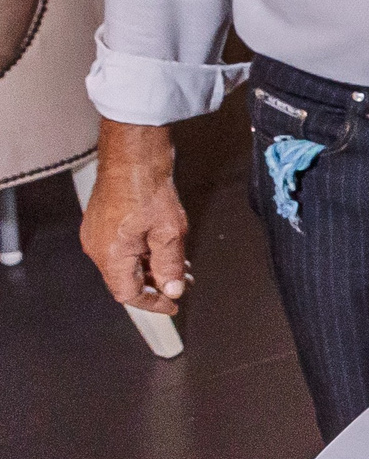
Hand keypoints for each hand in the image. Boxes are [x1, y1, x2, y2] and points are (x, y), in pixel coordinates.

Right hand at [79, 120, 190, 315]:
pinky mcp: (102, 221)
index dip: (152, 303)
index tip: (173, 304)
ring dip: (151, 267)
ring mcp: (97, 233)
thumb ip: (170, 265)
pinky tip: (164, 250)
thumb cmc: (147, 187)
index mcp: (110, 254)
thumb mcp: (169, 232)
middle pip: (125, 279)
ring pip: (125, 263)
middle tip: (182, 283)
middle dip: (156, 284)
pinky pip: (122, 247)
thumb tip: (172, 289)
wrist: (133, 154)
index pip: (127, 293)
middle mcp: (97, 247)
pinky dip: (143, 253)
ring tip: (179, 267)